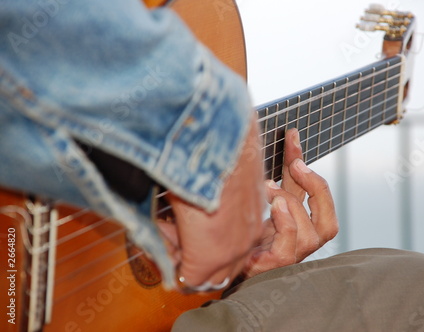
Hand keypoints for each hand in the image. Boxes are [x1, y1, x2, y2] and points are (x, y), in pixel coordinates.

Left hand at [159, 118, 264, 290]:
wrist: (225, 139)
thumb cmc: (194, 173)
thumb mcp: (167, 209)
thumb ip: (161, 238)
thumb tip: (154, 244)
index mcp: (209, 255)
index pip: (188, 281)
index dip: (171, 268)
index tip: (161, 250)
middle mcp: (235, 251)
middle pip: (211, 276)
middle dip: (191, 261)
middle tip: (173, 238)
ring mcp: (251, 234)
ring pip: (230, 260)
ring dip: (210, 248)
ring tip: (190, 224)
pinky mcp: (259, 217)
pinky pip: (243, 242)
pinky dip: (227, 235)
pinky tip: (210, 214)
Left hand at [243, 128, 337, 277]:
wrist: (224, 254)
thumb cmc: (251, 224)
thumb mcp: (273, 196)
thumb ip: (287, 174)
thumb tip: (293, 137)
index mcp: (306, 226)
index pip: (324, 206)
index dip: (315, 177)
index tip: (295, 146)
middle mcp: (303, 244)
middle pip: (329, 225)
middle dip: (316, 189)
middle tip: (296, 165)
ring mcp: (291, 257)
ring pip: (308, 235)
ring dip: (291, 204)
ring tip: (269, 188)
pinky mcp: (272, 265)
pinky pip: (288, 249)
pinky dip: (285, 224)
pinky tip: (272, 206)